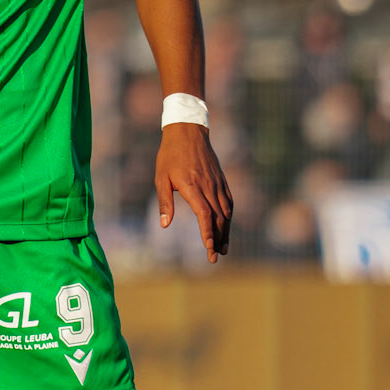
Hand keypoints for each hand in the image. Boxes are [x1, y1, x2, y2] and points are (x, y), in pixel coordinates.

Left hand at [155, 124, 232, 262]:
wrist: (187, 132)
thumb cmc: (169, 155)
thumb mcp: (161, 178)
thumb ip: (164, 202)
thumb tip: (164, 225)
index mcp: (192, 186)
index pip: (204, 214)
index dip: (207, 233)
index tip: (208, 248)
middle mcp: (209, 186)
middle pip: (218, 218)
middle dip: (218, 239)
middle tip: (215, 257)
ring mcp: (217, 183)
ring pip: (226, 212)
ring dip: (226, 231)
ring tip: (224, 248)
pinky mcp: (222, 180)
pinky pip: (229, 202)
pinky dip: (229, 217)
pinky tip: (227, 226)